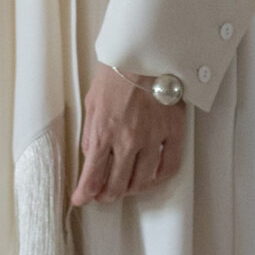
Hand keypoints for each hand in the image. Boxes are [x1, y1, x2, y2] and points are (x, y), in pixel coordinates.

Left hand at [71, 64, 185, 205]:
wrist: (146, 54)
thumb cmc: (116, 75)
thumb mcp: (92, 104)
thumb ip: (91, 134)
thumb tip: (91, 159)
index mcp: (103, 132)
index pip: (92, 177)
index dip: (84, 194)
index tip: (81, 199)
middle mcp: (128, 141)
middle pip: (117, 186)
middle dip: (107, 196)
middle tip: (104, 195)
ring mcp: (152, 139)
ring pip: (143, 181)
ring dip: (131, 189)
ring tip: (126, 186)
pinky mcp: (173, 133)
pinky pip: (168, 167)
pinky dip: (158, 178)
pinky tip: (151, 177)